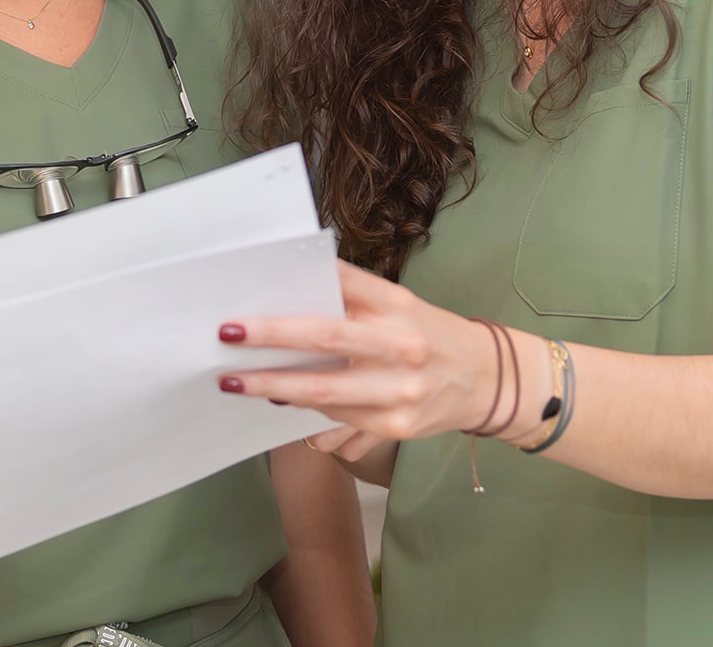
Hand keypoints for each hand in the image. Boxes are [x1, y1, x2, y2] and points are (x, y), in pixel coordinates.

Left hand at [217, 262, 498, 462]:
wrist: (486, 379)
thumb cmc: (425, 332)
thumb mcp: (396, 302)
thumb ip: (348, 295)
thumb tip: (286, 287)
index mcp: (396, 305)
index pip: (338, 288)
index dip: (296, 286)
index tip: (247, 300)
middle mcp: (401, 346)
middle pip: (326, 341)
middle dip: (271, 342)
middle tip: (226, 340)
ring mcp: (400, 391)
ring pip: (325, 392)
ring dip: (276, 388)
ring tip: (237, 383)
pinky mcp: (397, 427)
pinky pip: (339, 425)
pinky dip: (305, 418)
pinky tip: (279, 409)